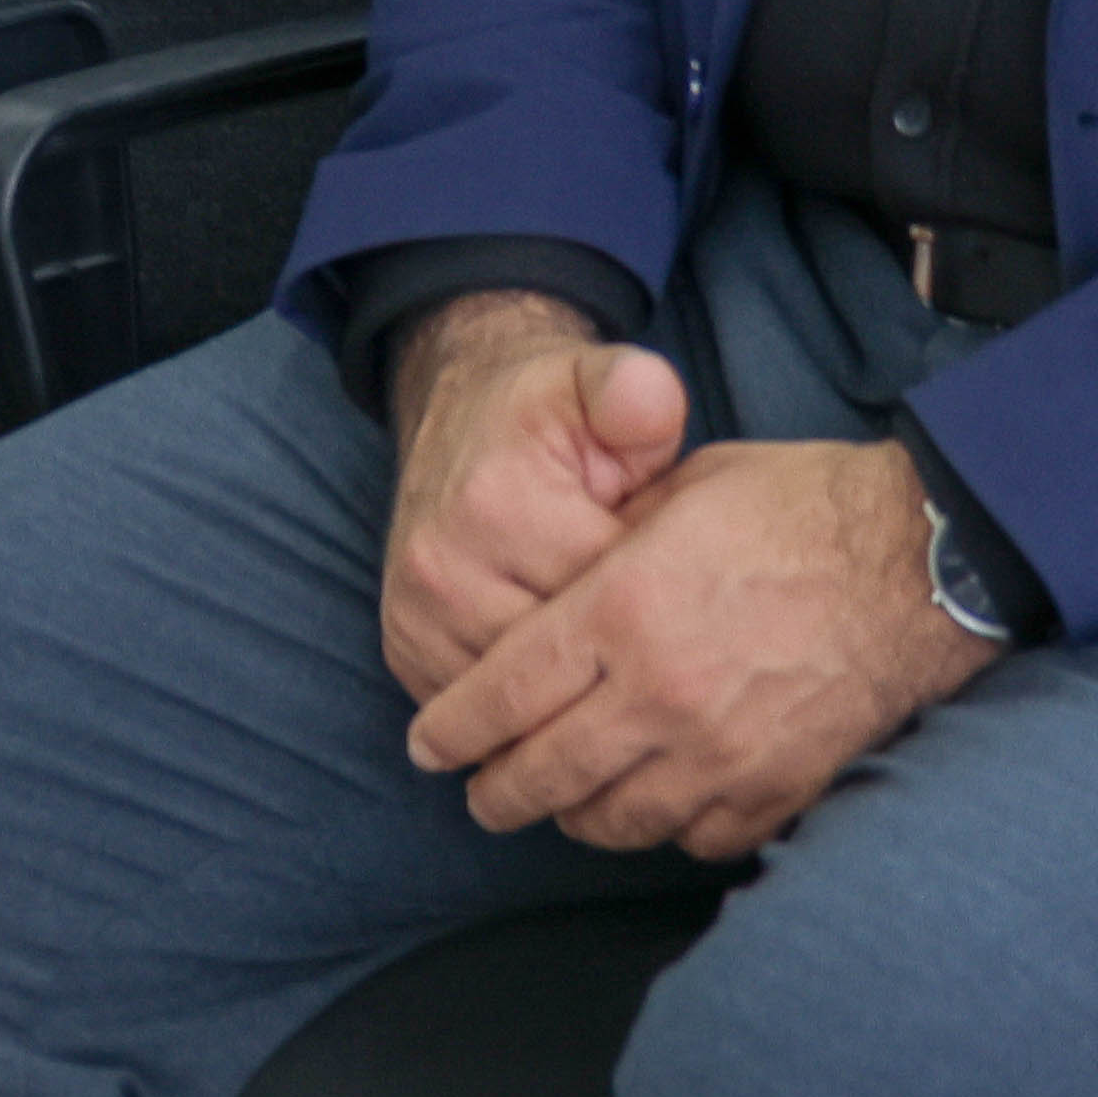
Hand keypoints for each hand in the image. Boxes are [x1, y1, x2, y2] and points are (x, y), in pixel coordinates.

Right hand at [380, 292, 686, 696]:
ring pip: (525, 704)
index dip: (666, 597)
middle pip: (566, 660)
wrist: (459, 421)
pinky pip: (485, 715)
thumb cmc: (548, 415)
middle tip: (667, 629)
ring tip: (623, 661)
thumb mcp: (599, 381)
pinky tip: (574, 685)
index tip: (692, 581)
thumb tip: (650, 407)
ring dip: (578, 692)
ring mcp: (415, 617)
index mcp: (498, 505)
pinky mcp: (404, 651)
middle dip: (623, 651)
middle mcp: (442, 567)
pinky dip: (532, 711)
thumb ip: (636, 392)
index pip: (608, 597)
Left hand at [404, 435, 988, 861]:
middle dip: (496, 790)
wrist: (918, 562)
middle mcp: (659, 693)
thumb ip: (606, 543)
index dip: (453, 728)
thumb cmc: (798, 509)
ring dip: (572, 814)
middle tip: (481, 792)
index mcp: (624, 609)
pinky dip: (661, 826)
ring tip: (559, 802)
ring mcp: (718, 752)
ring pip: (609, 819)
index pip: (503, 694)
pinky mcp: (772, 790)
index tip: (428, 746)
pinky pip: (691, 836)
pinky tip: (652, 802)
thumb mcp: (682, 492)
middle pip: (541, 773)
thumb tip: (555, 580)